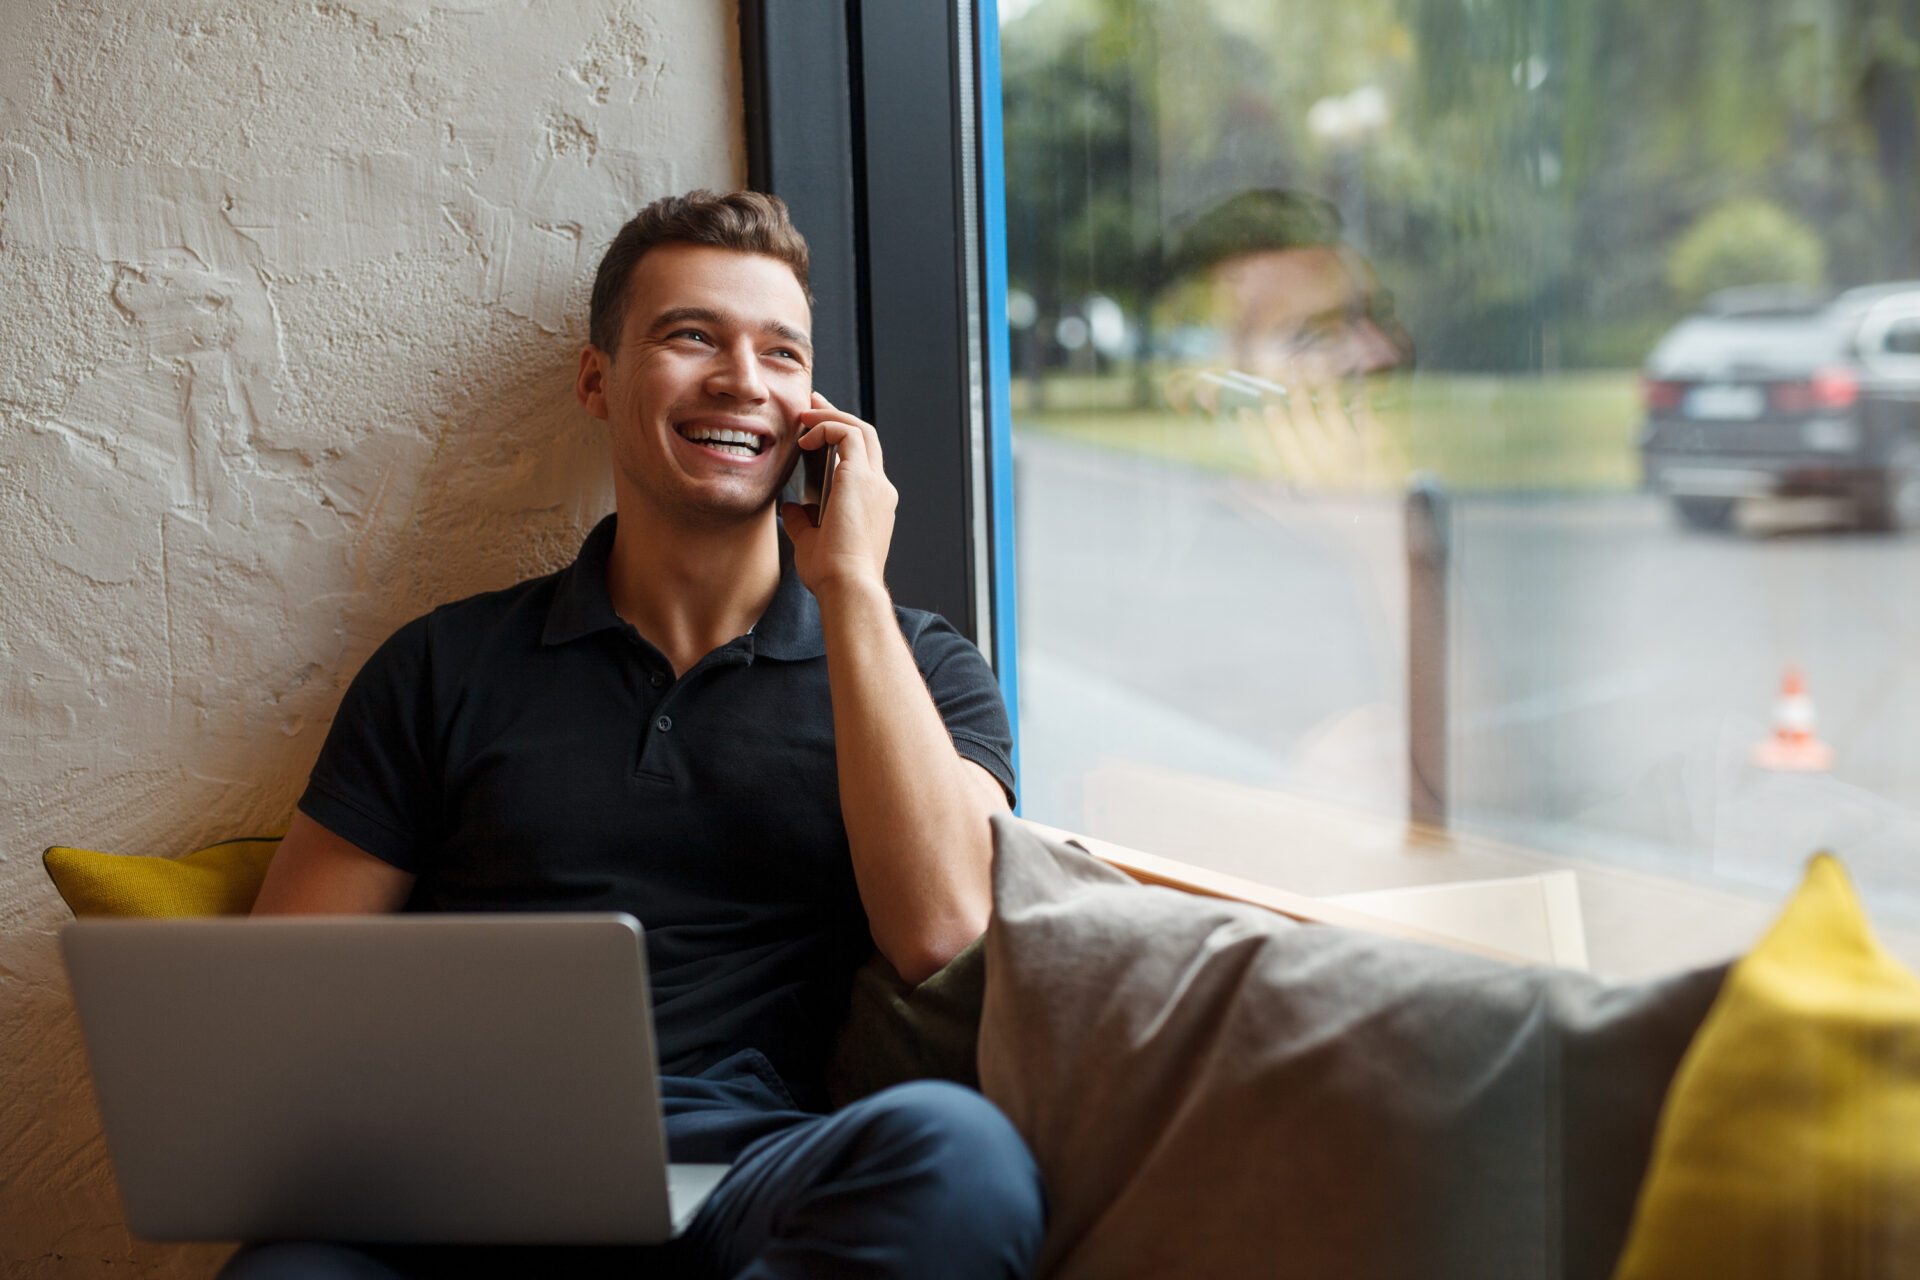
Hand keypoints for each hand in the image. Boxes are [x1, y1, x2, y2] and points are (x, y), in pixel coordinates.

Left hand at [780, 391, 897, 597]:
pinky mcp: (861, 478)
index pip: (861, 461)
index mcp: (873, 505)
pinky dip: (826, 428)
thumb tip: (789, 506)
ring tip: (805, 413)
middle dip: (837, 415)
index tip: (816, 428)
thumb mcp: (810, 541)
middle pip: (865, 437)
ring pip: (859, 430)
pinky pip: (847, 435)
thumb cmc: (832, 575)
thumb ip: (802, 520)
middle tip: (812, 403)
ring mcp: (875, 483)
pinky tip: (804, 435)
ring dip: (830, 417)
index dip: (839, 439)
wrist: (848, 587)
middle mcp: (880, 490)